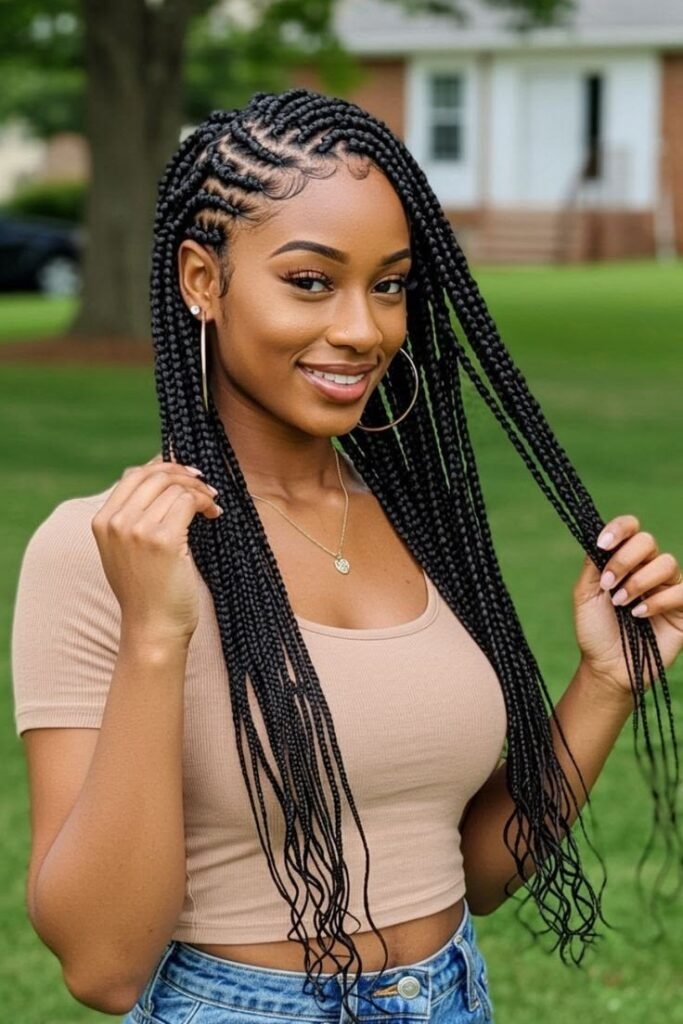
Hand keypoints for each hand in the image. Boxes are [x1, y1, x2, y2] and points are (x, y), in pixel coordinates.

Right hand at [91, 454, 222, 644]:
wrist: (152, 628)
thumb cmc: (147, 591)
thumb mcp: (127, 550)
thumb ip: (134, 516)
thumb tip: (162, 477)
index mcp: (102, 521)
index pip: (134, 475)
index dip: (164, 467)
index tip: (187, 474)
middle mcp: (116, 522)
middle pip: (154, 476)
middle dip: (185, 475)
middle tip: (206, 487)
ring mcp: (137, 530)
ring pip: (174, 487)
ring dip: (200, 491)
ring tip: (212, 506)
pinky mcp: (163, 539)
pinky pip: (188, 502)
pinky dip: (206, 503)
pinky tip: (214, 515)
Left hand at [572, 514, 682, 699]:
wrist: (607, 666)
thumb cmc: (595, 630)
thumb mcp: (585, 594)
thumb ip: (593, 564)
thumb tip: (600, 538)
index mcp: (624, 560)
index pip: (631, 528)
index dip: (619, 528)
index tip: (602, 544)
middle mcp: (647, 569)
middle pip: (648, 541)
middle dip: (624, 560)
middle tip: (608, 585)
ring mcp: (667, 587)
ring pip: (667, 562)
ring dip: (639, 582)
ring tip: (622, 604)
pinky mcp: (682, 609)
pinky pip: (681, 590)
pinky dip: (658, 600)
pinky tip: (640, 614)